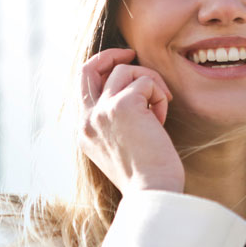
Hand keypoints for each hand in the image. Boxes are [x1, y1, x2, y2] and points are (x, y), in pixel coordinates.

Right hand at [78, 48, 184, 195]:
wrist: (152, 193)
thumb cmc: (147, 176)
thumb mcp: (121, 147)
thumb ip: (116, 122)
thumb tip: (133, 92)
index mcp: (84, 132)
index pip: (83, 86)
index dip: (102, 69)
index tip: (123, 65)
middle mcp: (87, 120)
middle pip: (89, 68)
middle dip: (111, 55)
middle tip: (132, 53)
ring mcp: (102, 111)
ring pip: (126, 71)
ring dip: (150, 84)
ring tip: (160, 111)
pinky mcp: (123, 105)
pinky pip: (146, 81)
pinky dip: (159, 95)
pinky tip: (162, 120)